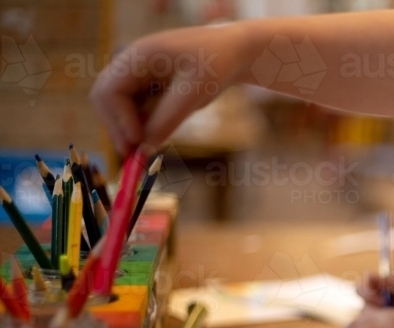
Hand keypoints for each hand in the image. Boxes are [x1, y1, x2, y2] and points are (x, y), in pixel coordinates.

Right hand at [90, 24, 247, 153]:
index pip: (109, 90)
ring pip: (117, 107)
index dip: (119, 119)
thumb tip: (144, 149)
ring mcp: (138, 74)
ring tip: (149, 145)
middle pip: (105, 99)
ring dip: (128, 128)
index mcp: (138, 55)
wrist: (234, 52)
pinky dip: (140, 125)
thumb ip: (168, 119)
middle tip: (136, 155)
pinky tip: (157, 134)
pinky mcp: (148, 85)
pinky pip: (134, 109)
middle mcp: (132, 63)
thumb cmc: (218, 63)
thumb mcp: (195, 92)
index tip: (138, 143)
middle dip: (117, 127)